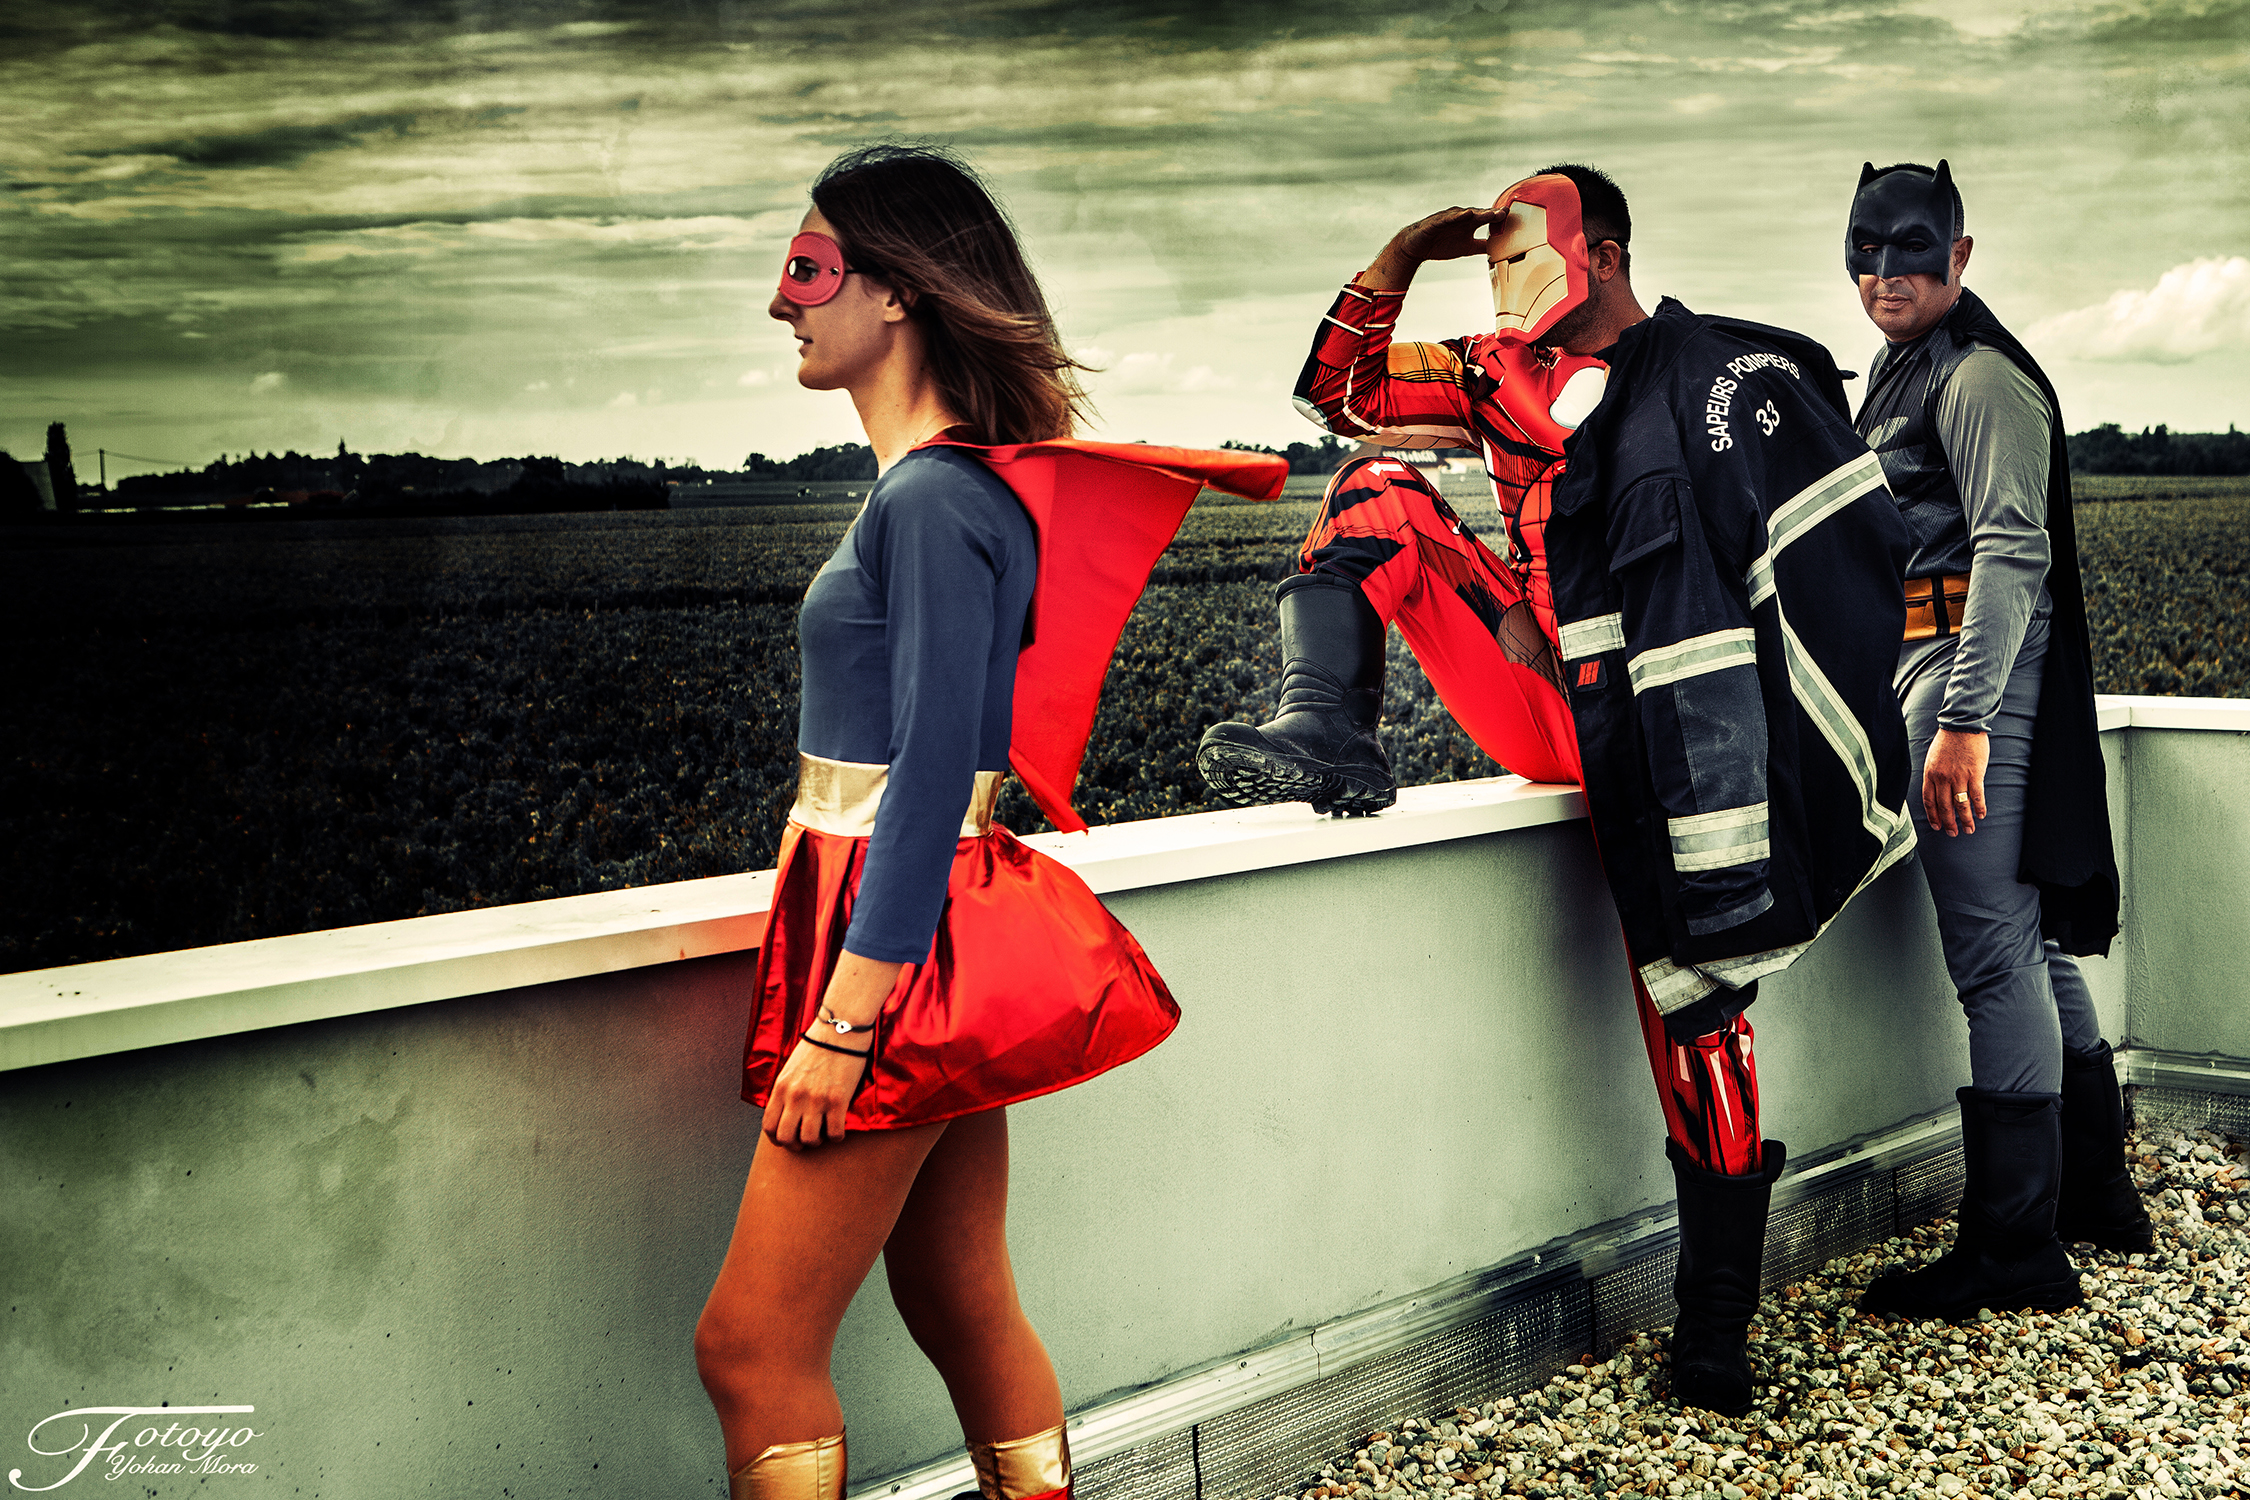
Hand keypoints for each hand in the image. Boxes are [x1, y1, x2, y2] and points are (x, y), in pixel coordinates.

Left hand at [762, 1034, 870, 1149]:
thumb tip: (785, 1113)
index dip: (777, 1139)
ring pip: (810, 1139)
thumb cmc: (817, 1047)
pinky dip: (836, 1137)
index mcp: (781, 1088)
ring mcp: (816, 1099)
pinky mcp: (838, 1100)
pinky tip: (838, 1129)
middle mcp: (795, 1096)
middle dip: (795, 1145)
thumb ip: (786, 1091)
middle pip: (786, 1138)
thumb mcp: (791, 1069)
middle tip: (805, 1140)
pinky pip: (834, 1133)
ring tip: (823, 1133)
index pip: (769, 1126)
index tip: (787, 1138)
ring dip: (817, 1141)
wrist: (840, 1031)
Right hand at [1365, 207, 1497, 289]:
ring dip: (1479, 213)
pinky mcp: (1437, 222)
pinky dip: (1457, 216)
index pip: (1488, 219)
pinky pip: (1448, 218)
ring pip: (1466, 214)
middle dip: (1492, 213)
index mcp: (1470, 223)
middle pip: (1480, 214)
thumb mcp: (1467, 248)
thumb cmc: (1442, 244)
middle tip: (1505, 212)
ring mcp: (1449, 218)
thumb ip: (1482, 246)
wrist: (1416, 247)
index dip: (1499, 217)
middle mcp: (1462, 218)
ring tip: (1490, 213)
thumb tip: (1500, 251)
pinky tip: (1467, 214)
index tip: (1513, 217)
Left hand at [1921, 727, 1988, 835]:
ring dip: (1965, 819)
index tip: (1937, 826)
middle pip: (1945, 807)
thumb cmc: (1947, 741)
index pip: (1929, 801)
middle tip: (1953, 833)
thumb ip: (1933, 775)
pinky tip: (1981, 814)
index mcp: (1930, 775)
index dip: (1933, 816)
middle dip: (1949, 823)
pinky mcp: (1975, 774)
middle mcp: (1943, 778)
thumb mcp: (1932, 758)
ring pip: (1961, 804)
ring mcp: (1959, 777)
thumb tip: (1934, 790)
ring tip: (1969, 829)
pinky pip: (1977, 795)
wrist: (1962, 726)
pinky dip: (1979, 807)